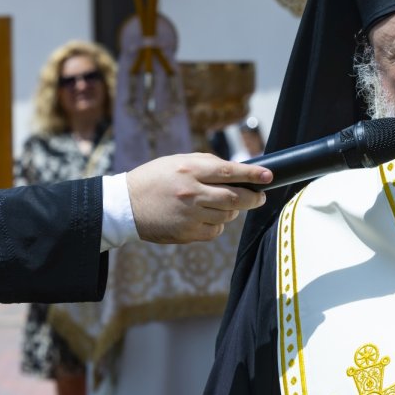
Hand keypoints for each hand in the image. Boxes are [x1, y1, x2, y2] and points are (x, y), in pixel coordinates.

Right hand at [127, 153, 269, 243]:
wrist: (125, 205)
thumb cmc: (155, 179)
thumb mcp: (178, 161)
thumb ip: (208, 163)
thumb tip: (237, 170)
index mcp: (189, 169)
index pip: (230, 171)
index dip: (253, 174)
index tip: (269, 176)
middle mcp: (191, 192)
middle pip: (235, 198)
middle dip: (253, 197)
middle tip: (259, 196)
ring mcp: (189, 215)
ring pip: (227, 216)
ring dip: (233, 211)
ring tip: (225, 204)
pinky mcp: (186, 233)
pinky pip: (215, 231)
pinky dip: (218, 225)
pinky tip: (208, 217)